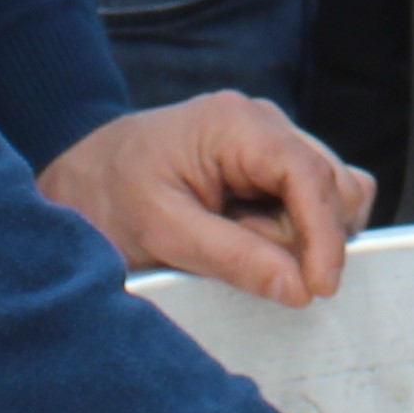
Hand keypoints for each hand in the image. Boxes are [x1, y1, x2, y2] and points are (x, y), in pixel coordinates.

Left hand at [36, 94, 376, 307]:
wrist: (80, 178)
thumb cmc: (110, 198)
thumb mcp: (162, 233)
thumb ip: (234, 258)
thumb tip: (302, 288)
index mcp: (236, 124)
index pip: (309, 175)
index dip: (325, 235)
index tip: (321, 289)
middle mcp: (263, 123)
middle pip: (333, 183)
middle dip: (311, 238)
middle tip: (259, 270)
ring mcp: (270, 142)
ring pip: (332, 193)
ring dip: (304, 235)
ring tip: (244, 249)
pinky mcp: (269, 166)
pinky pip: (311, 199)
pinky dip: (299, 230)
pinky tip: (256, 242)